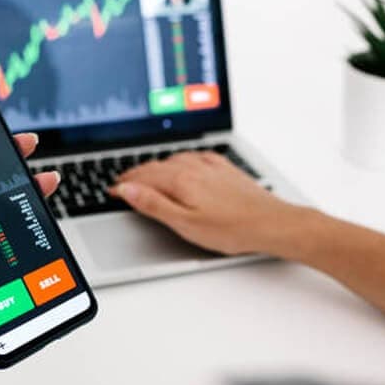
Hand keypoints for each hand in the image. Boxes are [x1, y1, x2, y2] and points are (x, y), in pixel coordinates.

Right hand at [110, 151, 294, 254]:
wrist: (272, 223)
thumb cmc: (232, 229)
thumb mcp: (185, 223)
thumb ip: (154, 204)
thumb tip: (128, 190)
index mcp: (180, 180)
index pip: (142, 178)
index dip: (124, 185)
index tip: (112, 190)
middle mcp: (193, 167)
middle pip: (155, 165)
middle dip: (135, 174)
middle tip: (122, 183)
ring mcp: (209, 165)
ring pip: (172, 159)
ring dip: (154, 166)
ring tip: (145, 174)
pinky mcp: (223, 167)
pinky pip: (193, 156)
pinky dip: (178, 159)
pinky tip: (180, 163)